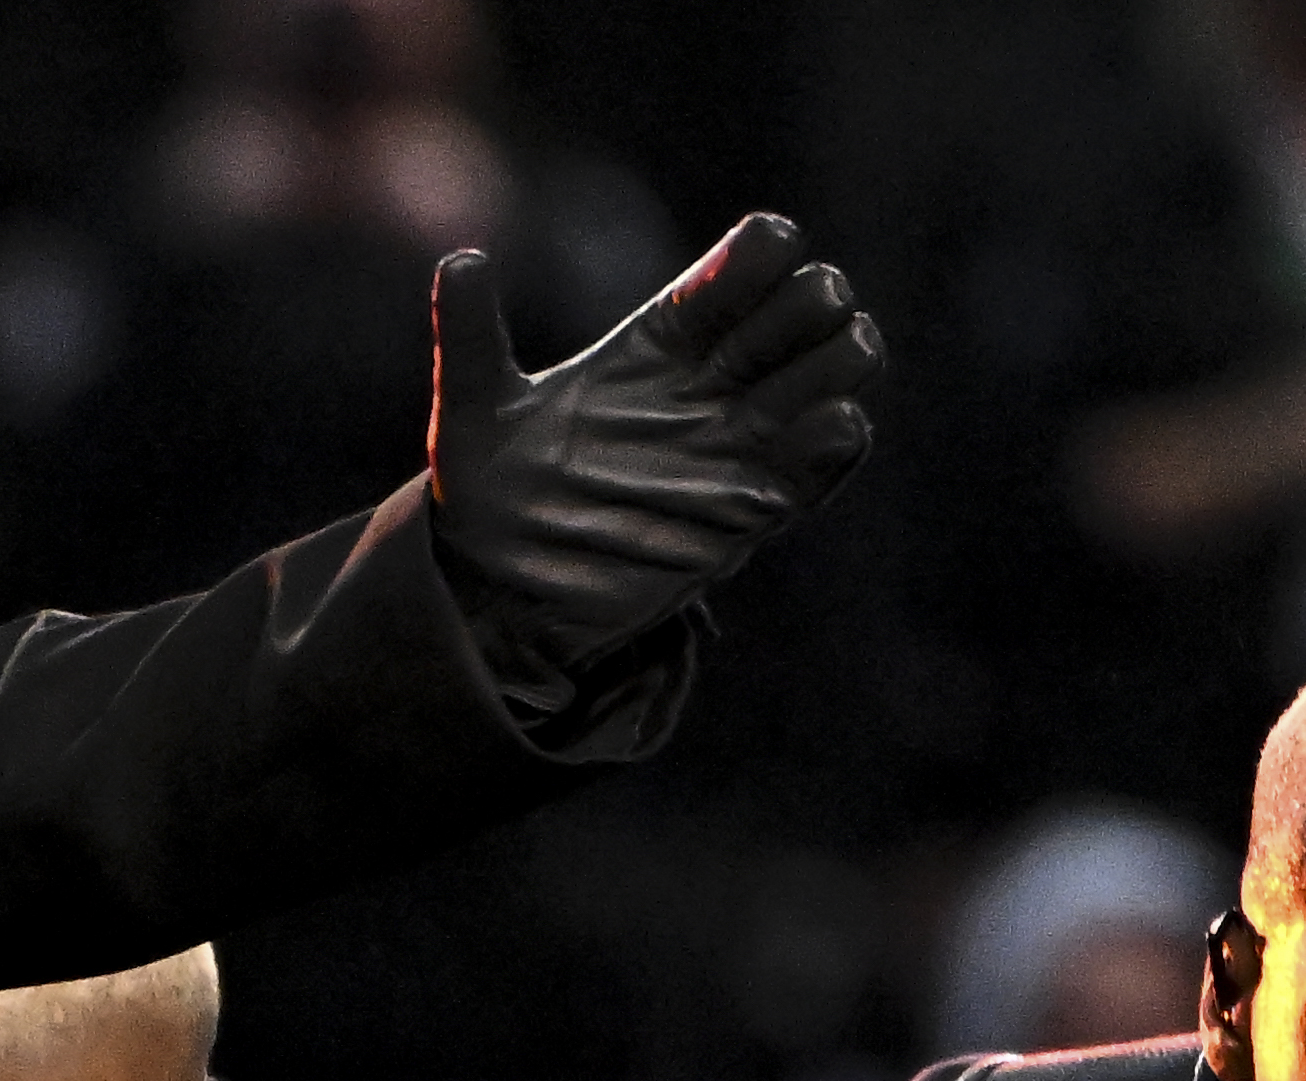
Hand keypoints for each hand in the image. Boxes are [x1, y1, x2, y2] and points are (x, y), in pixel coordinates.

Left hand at [422, 215, 883, 671]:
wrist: (508, 598)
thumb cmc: (488, 498)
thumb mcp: (473, 412)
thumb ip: (470, 334)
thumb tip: (461, 259)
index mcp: (660, 337)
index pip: (749, 261)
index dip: (759, 256)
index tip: (722, 291)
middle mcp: (714, 379)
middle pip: (813, 300)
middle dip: (809, 305)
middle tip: (751, 353)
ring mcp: (744, 441)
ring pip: (843, 363)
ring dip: (836, 361)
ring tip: (776, 400)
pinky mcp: (759, 506)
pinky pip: (835, 451)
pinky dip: (839, 433)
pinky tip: (809, 434)